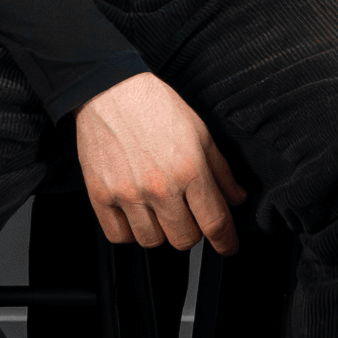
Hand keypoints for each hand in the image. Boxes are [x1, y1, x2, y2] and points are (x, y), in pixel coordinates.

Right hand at [75, 71, 246, 252]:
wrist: (109, 90)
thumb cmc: (154, 106)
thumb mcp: (199, 132)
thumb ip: (221, 170)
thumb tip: (235, 198)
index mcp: (189, 169)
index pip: (215, 222)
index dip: (226, 242)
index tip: (228, 246)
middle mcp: (159, 186)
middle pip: (184, 240)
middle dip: (191, 231)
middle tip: (187, 215)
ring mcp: (128, 194)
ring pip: (152, 241)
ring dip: (160, 231)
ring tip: (158, 210)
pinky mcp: (101, 196)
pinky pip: (119, 236)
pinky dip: (129, 232)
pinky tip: (135, 213)